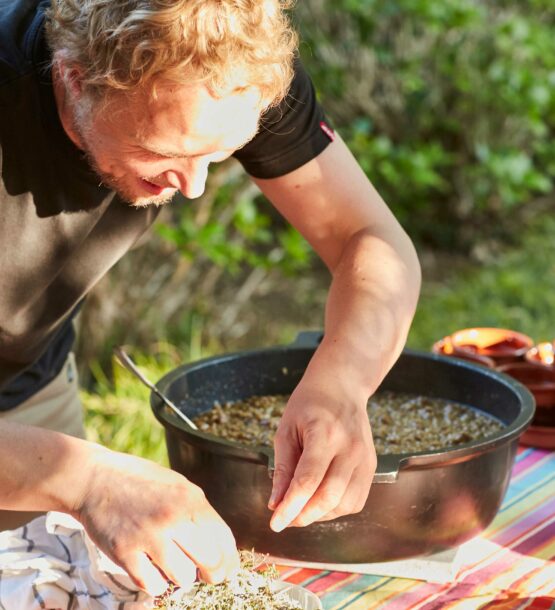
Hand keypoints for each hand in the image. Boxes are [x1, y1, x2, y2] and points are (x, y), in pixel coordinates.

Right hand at [71, 447, 239, 595]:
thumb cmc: (140, 482)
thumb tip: (220, 544)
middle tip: (206, 576)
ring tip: (171, 565)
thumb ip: (198, 511)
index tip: (227, 570)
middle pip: (210, 561)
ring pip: (183, 577)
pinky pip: (152, 585)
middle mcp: (174, 516)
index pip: (224, 539)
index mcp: (191, 498)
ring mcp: (149, 535)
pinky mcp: (124, 552)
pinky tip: (152, 572)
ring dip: (180, 576)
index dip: (229, 561)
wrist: (95, 478)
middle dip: (212, 574)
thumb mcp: (178, 485)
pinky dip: (155, 584)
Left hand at [268, 378, 375, 531]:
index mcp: (325, 434)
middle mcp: (350, 447)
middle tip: (285, 518)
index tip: (274, 523)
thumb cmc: (309, 404)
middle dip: (303, 515)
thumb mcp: (286, 429)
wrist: (342, 386)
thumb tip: (276, 503)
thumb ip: (283, 468)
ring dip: (319, 514)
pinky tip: (320, 500)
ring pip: (344, 504)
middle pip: (328, 497)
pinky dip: (336, 508)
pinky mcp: (372, 466)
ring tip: (301, 506)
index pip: (307, 481)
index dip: (289, 507)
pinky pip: (356, 500)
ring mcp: (365, 458)